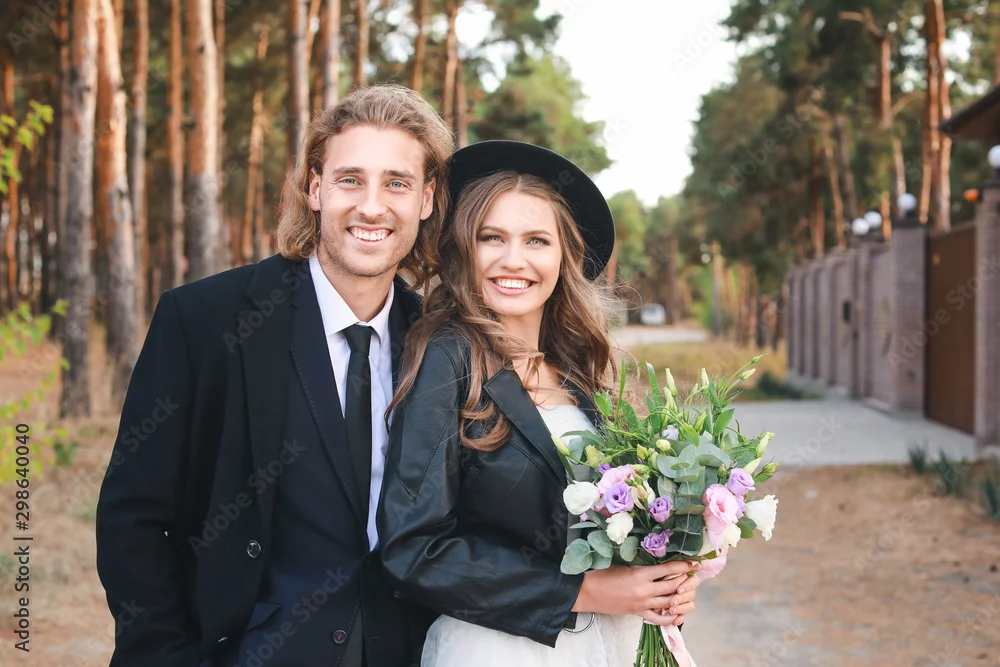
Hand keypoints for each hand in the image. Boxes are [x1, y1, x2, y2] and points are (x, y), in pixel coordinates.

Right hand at [572, 561, 700, 625]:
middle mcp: (644, 590)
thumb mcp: (623, 563)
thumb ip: (641, 564)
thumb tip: (657, 560)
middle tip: (694, 576)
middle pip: (673, 586)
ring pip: (670, 602)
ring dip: (681, 597)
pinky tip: (679, 614)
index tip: (692, 563)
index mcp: (640, 574)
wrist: (588, 592)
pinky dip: (671, 618)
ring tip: (688, 591)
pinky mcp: (638, 613)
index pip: (667, 569)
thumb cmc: (602, 574)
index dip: (682, 566)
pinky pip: (659, 619)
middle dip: (686, 581)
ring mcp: (642, 604)